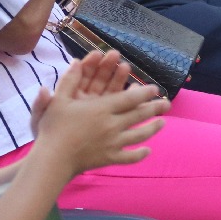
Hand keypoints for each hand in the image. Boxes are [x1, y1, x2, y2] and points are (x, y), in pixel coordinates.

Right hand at [30, 55, 166, 174]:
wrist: (53, 158)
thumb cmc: (54, 126)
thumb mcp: (59, 99)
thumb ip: (69, 79)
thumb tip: (75, 61)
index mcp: (102, 109)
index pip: (129, 99)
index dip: (144, 93)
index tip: (154, 89)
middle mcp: (112, 125)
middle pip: (138, 115)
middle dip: (154, 108)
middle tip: (167, 103)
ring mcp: (112, 143)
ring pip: (139, 135)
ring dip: (153, 128)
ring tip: (163, 123)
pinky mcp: (109, 158)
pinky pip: (129, 157)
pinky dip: (140, 154)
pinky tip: (147, 150)